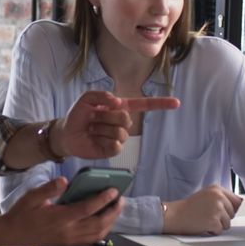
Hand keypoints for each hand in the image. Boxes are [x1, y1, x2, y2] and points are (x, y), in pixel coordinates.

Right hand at [0, 177, 123, 245]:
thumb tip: (65, 180)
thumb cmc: (22, 214)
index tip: (113, 190)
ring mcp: (69, 240)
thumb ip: (49, 188)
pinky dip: (101, 231)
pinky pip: (90, 240)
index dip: (103, 199)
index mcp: (60, 218)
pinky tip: (104, 221)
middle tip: (120, 199)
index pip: (87, 208)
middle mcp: (67, 231)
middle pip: (98, 224)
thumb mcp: (32, 196)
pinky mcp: (68, 244)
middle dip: (113, 211)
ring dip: (110, 222)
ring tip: (115, 209)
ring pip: (97, 234)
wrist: (12, 234)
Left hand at [54, 90, 179, 158]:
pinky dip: (101, 140)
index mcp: (120, 107)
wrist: (67, 134)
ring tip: (92, 128)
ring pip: (120, 133)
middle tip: (93, 117)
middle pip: (126, 118)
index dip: (161, 104)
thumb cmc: (78, 115)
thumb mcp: (86, 99)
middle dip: (106, 116)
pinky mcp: (113, 150)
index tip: (177, 103)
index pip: (144, 105)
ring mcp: (119, 137)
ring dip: (101, 128)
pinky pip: (115, 145)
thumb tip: (117, 101)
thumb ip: (101, 95)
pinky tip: (94, 139)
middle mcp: (122, 122)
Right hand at [163, 185, 243, 234]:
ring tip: (205, 219)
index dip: (229, 208)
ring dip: (218, 225)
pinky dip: (212, 231)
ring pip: (228, 223)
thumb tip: (239, 204)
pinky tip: (203, 225)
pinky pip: (220, 230)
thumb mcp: (206, 195)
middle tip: (208, 214)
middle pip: (233, 213)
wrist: (175, 215)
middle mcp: (218, 197)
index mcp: (217, 189)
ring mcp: (217, 209)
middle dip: (223, 217)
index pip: (236, 200)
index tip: (222, 210)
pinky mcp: (214, 221)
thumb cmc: (189, 207)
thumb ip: (221, 197)